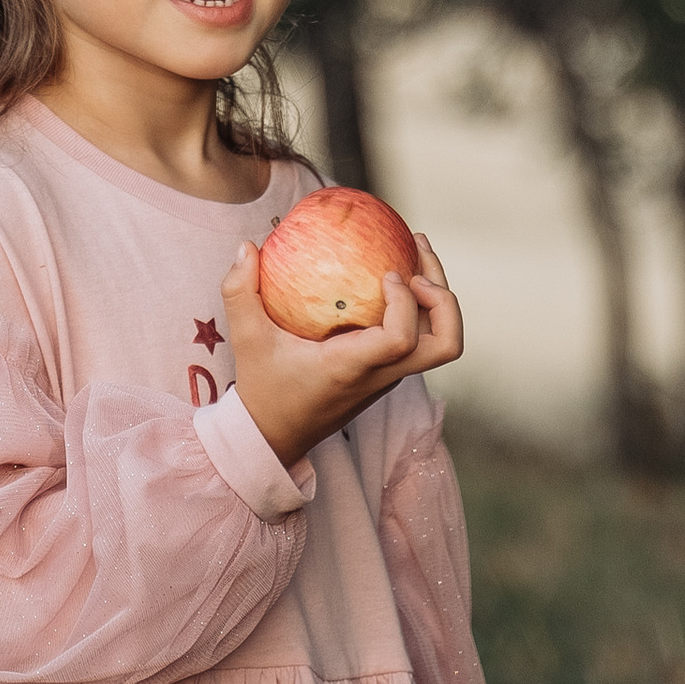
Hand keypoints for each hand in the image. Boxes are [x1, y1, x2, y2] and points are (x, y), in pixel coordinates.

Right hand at [222, 231, 462, 469]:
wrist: (274, 436)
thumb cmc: (263, 388)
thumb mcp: (246, 340)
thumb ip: (239, 292)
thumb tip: (246, 246)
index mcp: (352, 368)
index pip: (402, 340)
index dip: (407, 303)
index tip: (387, 274)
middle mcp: (380, 376)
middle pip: (445, 345)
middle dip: (444, 298)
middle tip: (417, 258)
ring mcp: (389, 377)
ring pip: (441, 343)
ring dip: (439, 300)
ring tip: (415, 256)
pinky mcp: (387, 374)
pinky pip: (421, 340)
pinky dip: (421, 307)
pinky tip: (393, 278)